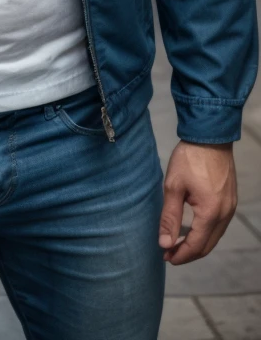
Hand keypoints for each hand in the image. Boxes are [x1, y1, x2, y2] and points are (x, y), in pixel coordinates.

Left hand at [159, 141, 236, 264]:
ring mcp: (230, 207)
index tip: (166, 257)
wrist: (209, 136)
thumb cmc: (189, 159)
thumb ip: (170, 217)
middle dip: (188, 253)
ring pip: (215, 236)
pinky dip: (206, 232)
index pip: (196, 245)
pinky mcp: (230, 200)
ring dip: (198, 244)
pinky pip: (219, 225)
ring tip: (178, 243)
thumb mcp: (173, 187)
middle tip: (169, 254)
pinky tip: (192, 229)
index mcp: (210, 213)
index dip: (180, 255)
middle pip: (208, 245)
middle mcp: (225, 214)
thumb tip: (165, 243)